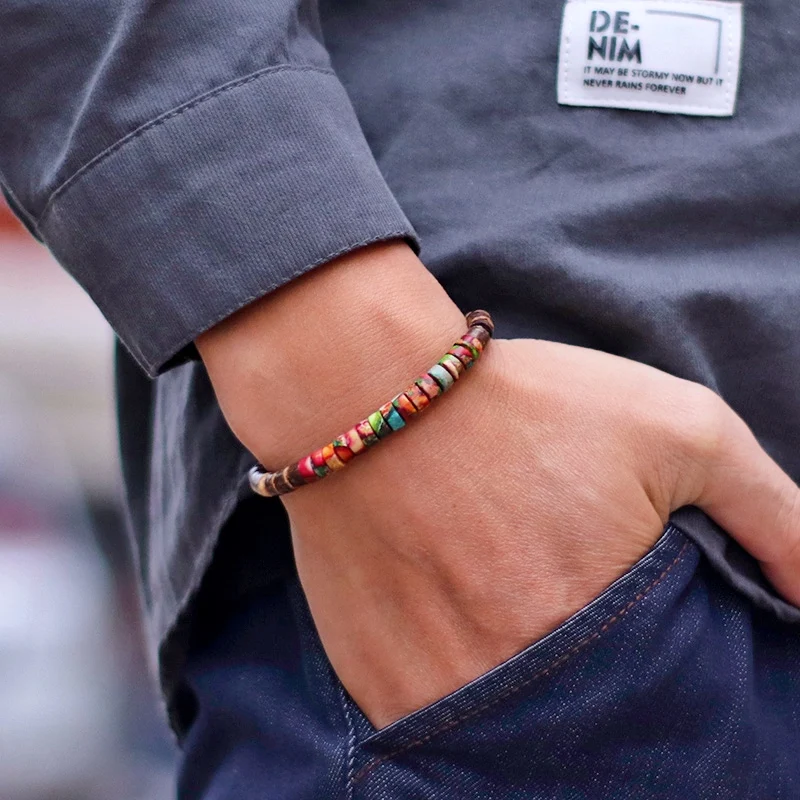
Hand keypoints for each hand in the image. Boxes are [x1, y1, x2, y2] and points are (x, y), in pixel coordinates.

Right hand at [198, 243, 799, 728]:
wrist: (366, 392)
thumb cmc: (525, 404)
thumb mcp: (677, 427)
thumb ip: (773, 514)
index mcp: (596, 633)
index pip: (666, 719)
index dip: (668, 694)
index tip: (643, 654)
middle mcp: (513, 685)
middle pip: (585, 739)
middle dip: (595, 699)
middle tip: (567, 625)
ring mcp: (433, 697)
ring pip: (509, 746)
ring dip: (527, 703)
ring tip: (513, 628)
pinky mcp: (376, 687)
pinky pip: (440, 729)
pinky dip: (465, 699)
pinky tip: (462, 636)